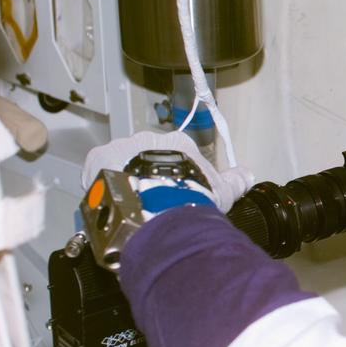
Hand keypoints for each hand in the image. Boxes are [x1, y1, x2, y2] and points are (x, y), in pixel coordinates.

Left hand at [82, 131, 252, 212]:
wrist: (159, 207)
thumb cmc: (192, 196)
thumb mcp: (222, 190)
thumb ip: (235, 180)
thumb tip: (247, 175)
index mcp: (176, 142)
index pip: (175, 154)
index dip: (175, 175)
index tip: (175, 191)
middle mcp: (146, 138)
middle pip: (145, 157)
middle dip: (147, 176)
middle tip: (151, 202)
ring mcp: (121, 148)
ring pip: (120, 165)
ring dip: (124, 181)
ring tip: (130, 207)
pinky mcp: (98, 161)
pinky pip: (98, 174)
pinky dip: (104, 187)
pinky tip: (112, 205)